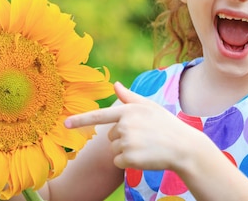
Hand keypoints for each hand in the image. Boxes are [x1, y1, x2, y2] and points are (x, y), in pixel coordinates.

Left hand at [65, 82, 199, 170]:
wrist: (183, 146)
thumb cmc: (166, 125)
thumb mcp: (149, 106)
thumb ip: (129, 97)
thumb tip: (115, 84)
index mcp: (128, 111)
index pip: (99, 116)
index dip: (80, 120)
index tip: (65, 124)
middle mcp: (125, 125)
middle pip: (110, 136)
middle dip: (123, 138)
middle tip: (144, 137)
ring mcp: (126, 141)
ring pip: (114, 149)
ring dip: (126, 151)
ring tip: (146, 147)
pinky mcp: (128, 157)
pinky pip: (118, 161)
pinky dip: (128, 163)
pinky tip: (144, 157)